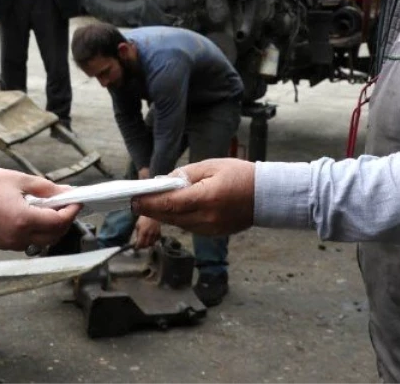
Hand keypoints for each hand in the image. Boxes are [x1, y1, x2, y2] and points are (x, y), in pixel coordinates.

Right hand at [0, 167, 80, 250]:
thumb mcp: (19, 180)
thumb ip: (46, 189)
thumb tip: (66, 192)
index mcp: (23, 220)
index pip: (58, 221)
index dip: (72, 211)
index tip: (77, 200)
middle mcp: (18, 237)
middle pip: (54, 236)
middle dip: (65, 221)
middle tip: (68, 205)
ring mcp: (9, 244)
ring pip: (41, 241)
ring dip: (51, 227)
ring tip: (51, 209)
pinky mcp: (1, 244)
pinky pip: (27, 241)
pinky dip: (36, 231)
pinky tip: (34, 216)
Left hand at [132, 159, 255, 235]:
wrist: (267, 196)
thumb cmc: (240, 175)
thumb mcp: (211, 166)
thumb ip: (185, 175)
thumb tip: (165, 182)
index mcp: (206, 198)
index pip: (170, 204)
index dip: (148, 203)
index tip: (133, 199)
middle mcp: (207, 218)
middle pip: (170, 217)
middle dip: (151, 209)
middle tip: (135, 201)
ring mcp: (211, 229)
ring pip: (178, 223)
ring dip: (163, 214)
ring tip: (150, 203)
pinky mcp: (214, 234)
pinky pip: (189, 226)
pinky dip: (178, 218)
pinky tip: (172, 209)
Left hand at [132, 215, 160, 248]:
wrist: (152, 212)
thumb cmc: (143, 218)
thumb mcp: (138, 225)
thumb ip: (137, 234)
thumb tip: (136, 241)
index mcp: (143, 232)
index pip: (140, 243)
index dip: (137, 247)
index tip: (136, 248)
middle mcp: (149, 234)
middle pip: (146, 245)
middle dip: (142, 246)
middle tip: (140, 245)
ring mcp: (155, 233)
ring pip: (152, 243)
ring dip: (148, 244)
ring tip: (145, 242)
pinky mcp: (159, 232)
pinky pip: (156, 240)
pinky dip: (154, 240)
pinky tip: (151, 238)